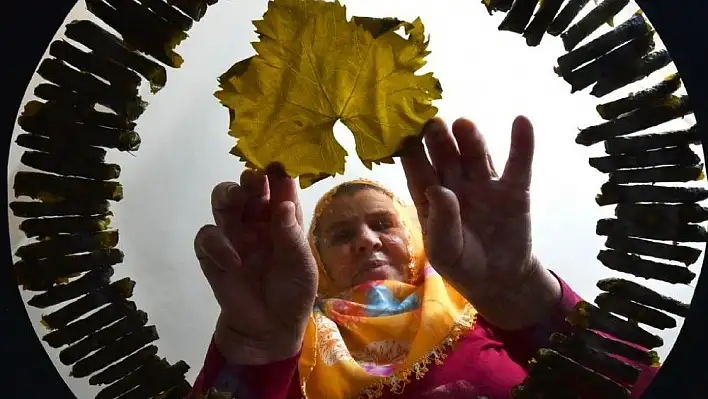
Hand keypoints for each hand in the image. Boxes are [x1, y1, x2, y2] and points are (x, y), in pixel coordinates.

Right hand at [194, 168, 317, 363]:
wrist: (270, 329)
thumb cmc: (293, 293)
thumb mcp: (301, 265)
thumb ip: (290, 236)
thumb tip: (284, 204)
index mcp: (283, 219)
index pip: (279, 188)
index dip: (278, 173)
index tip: (279, 162)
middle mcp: (257, 221)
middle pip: (248, 187)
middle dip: (250, 178)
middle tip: (255, 177)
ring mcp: (234, 235)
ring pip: (223, 201)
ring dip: (228, 194)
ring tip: (237, 199)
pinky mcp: (212, 254)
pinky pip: (206, 236)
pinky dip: (217, 243)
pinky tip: (234, 261)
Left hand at [400, 116, 560, 329]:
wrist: (499, 279)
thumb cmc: (462, 264)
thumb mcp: (445, 251)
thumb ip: (441, 223)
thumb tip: (437, 190)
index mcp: (431, 197)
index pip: (418, 170)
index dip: (410, 151)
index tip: (402, 131)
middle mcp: (455, 183)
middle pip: (445, 156)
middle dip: (438, 139)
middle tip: (433, 123)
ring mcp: (484, 183)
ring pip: (475, 155)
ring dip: (470, 138)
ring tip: (463, 124)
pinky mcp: (513, 189)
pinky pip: (517, 164)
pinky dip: (521, 144)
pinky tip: (522, 122)